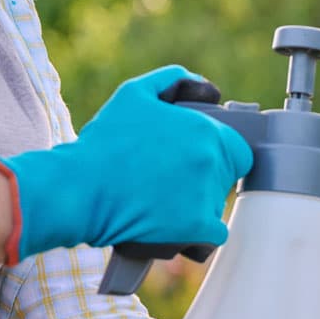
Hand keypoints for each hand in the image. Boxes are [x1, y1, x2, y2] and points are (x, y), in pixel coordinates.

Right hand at [0, 66, 251, 263]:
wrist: (81, 190)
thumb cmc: (104, 144)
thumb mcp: (134, 95)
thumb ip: (173, 82)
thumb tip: (206, 88)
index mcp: (204, 129)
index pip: (238, 150)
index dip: (219, 156)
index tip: (193, 162)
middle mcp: (211, 159)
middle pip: (226, 178)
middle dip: (204, 180)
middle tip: (168, 183)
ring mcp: (207, 194)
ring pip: (216, 205)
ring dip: (197, 207)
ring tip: (160, 202)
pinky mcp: (198, 226)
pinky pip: (214, 235)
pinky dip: (199, 235)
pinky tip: (174, 226)